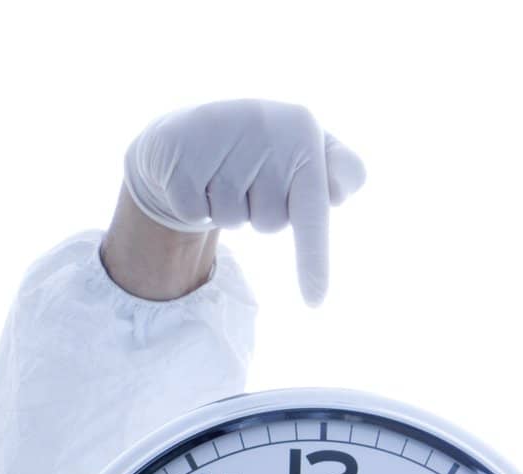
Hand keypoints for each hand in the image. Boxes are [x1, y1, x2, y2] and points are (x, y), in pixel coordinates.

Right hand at [123, 100, 366, 305]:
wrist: (192, 132)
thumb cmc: (264, 154)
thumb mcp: (307, 155)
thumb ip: (343, 171)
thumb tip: (339, 190)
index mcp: (303, 126)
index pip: (313, 208)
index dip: (313, 260)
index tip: (315, 302)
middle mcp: (265, 122)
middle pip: (271, 223)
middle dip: (260, 213)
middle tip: (248, 180)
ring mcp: (219, 132)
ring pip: (233, 218)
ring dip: (227, 208)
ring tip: (220, 174)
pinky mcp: (179, 151)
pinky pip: (196, 212)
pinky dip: (195, 204)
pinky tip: (193, 174)